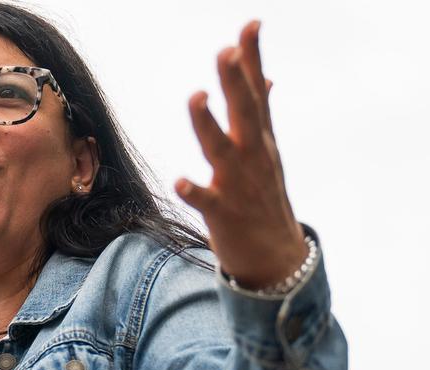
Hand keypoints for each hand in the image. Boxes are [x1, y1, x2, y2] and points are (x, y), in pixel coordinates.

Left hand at [176, 20, 307, 288]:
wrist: (275, 257)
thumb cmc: (262, 198)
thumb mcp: (266, 151)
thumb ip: (259, 112)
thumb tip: (266, 75)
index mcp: (259, 139)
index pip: (256, 91)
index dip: (252, 58)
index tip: (249, 24)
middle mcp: (251, 156)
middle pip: (243, 112)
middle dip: (234, 82)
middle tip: (225, 50)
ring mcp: (237, 184)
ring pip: (220, 149)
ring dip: (207, 124)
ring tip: (195, 97)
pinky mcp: (223, 213)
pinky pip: (206, 200)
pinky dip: (194, 190)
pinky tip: (180, 180)